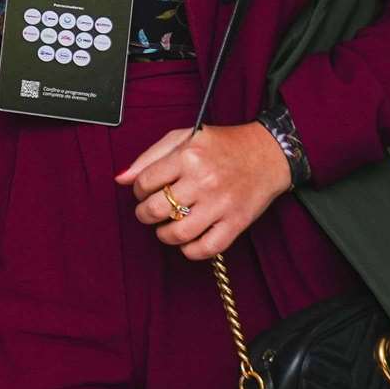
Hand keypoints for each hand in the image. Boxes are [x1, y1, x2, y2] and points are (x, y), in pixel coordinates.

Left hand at [117, 122, 291, 259]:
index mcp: (188, 156)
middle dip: (145, 214)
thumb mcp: (184, 138)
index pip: (144, 182)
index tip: (145, 191)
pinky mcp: (236, 222)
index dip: (138, 190)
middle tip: (150, 211)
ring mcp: (221, 204)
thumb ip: (149, 157)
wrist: (268, 154)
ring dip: (164, 235)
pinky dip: (190, 251)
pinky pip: (207, 248)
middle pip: (157, 209)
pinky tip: (187, 241)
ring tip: (165, 227)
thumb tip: (121, 178)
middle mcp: (203, 180)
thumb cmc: (222, 145)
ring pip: (178, 233)